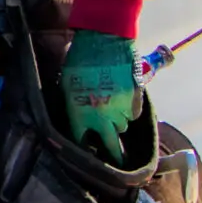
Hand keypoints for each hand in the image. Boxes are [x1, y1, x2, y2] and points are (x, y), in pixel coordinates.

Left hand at [59, 30, 139, 162]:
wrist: (104, 40)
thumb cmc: (79, 58)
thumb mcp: (66, 82)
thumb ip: (72, 102)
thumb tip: (76, 116)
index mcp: (79, 113)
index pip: (81, 141)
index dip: (83, 147)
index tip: (86, 153)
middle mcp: (101, 117)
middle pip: (110, 146)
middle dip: (113, 156)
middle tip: (116, 162)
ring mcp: (120, 110)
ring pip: (122, 127)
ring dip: (117, 122)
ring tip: (111, 110)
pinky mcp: (135, 101)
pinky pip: (133, 114)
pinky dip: (129, 110)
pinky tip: (122, 99)